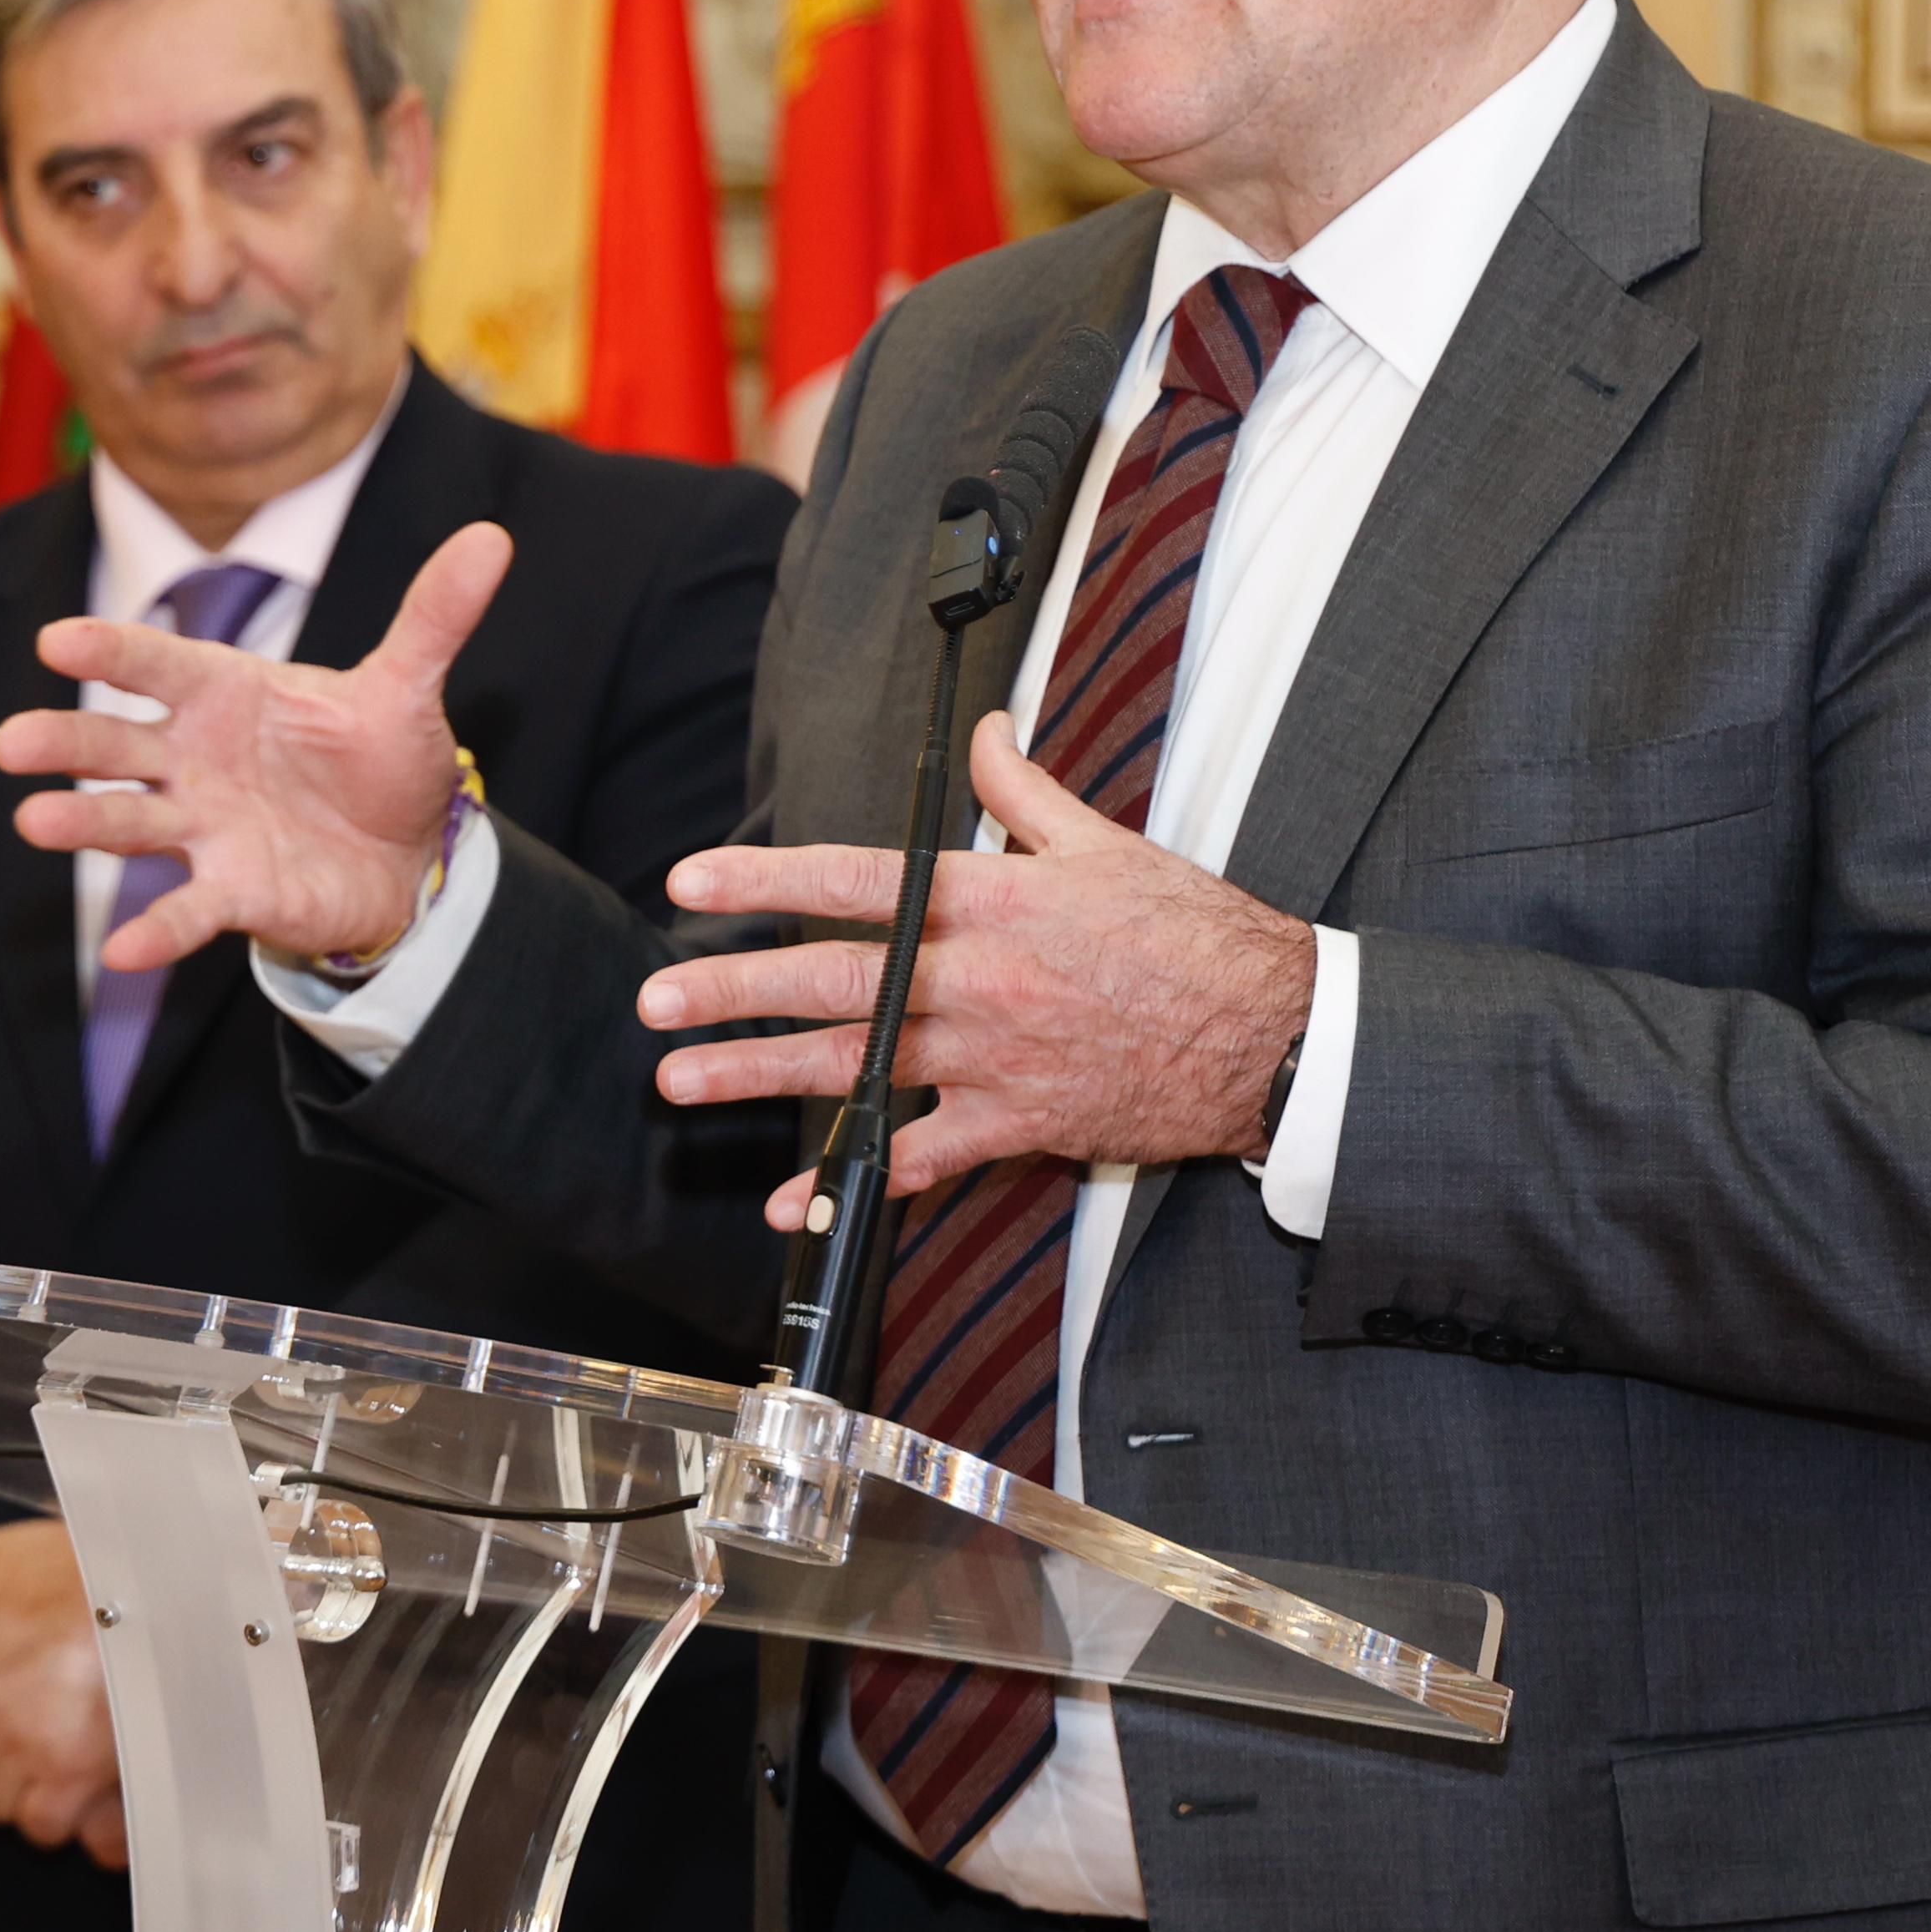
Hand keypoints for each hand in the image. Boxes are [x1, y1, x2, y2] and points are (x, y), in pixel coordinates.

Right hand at [0, 522, 509, 969]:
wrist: (408, 853)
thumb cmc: (380, 758)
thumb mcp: (409, 687)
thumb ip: (435, 617)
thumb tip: (492, 538)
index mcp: (226, 692)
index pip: (158, 665)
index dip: (110, 651)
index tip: (55, 640)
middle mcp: (197, 758)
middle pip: (117, 743)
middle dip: (65, 740)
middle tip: (8, 742)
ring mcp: (205, 826)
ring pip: (129, 821)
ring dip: (83, 822)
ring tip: (33, 821)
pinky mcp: (230, 890)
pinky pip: (186, 910)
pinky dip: (157, 931)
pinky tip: (123, 952)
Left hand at [0, 1519, 128, 1868]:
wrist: (163, 1593)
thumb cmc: (86, 1570)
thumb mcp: (0, 1551)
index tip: (6, 1695)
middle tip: (46, 1721)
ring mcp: (17, 1752)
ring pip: (0, 1803)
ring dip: (29, 1787)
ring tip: (71, 1749)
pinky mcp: (64, 1783)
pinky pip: (45, 1824)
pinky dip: (65, 1814)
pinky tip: (89, 1782)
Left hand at [644, 714, 1314, 1218]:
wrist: (1275, 1035)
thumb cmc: (1195, 936)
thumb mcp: (1107, 843)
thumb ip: (1026, 790)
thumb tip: (985, 730)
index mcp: (994, 903)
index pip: (858, 882)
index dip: (768, 878)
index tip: (695, 878)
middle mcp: (980, 982)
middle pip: (835, 985)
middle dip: (734, 990)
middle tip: (655, 999)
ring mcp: (995, 1060)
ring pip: (858, 1072)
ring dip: (761, 1078)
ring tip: (684, 1079)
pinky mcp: (1021, 1124)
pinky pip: (922, 1160)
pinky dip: (853, 1183)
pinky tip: (791, 1201)